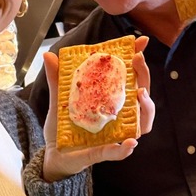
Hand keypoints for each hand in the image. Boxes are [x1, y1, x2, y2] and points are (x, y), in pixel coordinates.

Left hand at [41, 36, 154, 181]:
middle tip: (137, 60)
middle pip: (143, 96)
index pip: (132, 78)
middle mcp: (120, 116)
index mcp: (112, 99)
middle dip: (143, 76)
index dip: (138, 62)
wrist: (52, 153)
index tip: (141, 42)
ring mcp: (115, 134)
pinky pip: (118, 151)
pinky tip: (130, 143)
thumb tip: (49, 55)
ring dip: (146, 109)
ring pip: (141, 124)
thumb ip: (57, 79)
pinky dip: (124, 148)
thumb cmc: (63, 126)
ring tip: (141, 94)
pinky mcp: (103, 152)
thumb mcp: (59, 99)